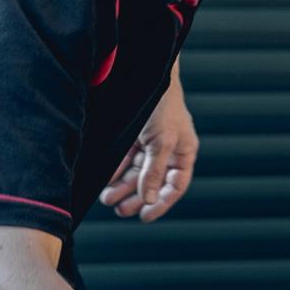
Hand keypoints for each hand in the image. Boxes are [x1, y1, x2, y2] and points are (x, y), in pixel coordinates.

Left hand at [100, 67, 196, 221]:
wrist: (143, 72)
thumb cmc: (161, 104)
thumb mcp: (161, 141)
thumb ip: (155, 172)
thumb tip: (150, 199)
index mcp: (183, 151)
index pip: (176, 186)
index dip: (162, 202)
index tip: (145, 216)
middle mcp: (167, 150)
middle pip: (153, 183)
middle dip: (136, 197)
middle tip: (121, 210)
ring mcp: (148, 143)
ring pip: (136, 173)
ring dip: (122, 188)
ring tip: (108, 199)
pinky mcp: (132, 136)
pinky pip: (124, 160)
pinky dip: (115, 172)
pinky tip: (106, 180)